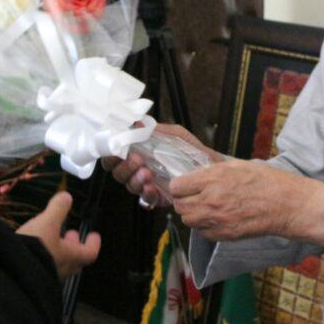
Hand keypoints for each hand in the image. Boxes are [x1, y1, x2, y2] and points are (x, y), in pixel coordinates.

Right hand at [17, 192, 101, 279]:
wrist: (12, 270)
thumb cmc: (35, 246)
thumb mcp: (47, 222)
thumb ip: (58, 209)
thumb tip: (67, 196)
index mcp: (71, 256)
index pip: (90, 253)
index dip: (93, 243)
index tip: (94, 235)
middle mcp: (62, 269)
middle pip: (75, 259)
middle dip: (73, 245)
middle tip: (71, 234)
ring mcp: (48, 277)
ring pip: (59, 264)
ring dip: (58, 251)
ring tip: (51, 239)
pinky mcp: (34, 279)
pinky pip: (44, 268)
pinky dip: (44, 257)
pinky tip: (35, 251)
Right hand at [102, 124, 219, 208]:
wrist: (211, 167)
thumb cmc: (191, 150)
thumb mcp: (175, 135)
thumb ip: (155, 130)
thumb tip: (136, 123)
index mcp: (137, 153)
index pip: (114, 156)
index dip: (111, 154)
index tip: (117, 148)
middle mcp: (138, 170)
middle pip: (117, 172)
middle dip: (124, 166)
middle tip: (137, 159)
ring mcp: (146, 185)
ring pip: (130, 185)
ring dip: (135, 179)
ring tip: (147, 173)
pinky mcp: (157, 198)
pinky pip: (145, 200)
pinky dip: (146, 194)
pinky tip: (151, 188)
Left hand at [169, 160, 323, 243]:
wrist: (287, 205)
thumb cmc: (267, 181)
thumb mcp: (237, 165)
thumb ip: (212, 171)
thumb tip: (196, 174)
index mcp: (213, 179)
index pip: (177, 186)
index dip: (180, 185)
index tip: (186, 184)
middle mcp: (211, 201)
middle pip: (179, 206)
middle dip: (184, 200)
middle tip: (194, 196)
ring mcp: (217, 221)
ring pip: (188, 221)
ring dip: (193, 214)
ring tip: (205, 207)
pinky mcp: (225, 235)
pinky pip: (203, 233)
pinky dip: (205, 227)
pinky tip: (217, 218)